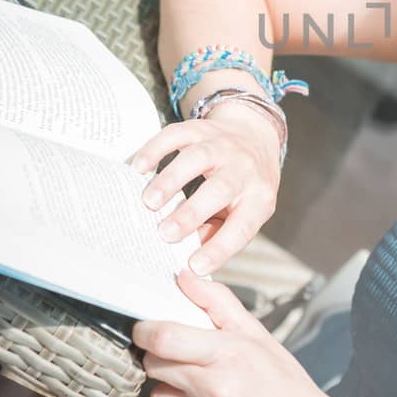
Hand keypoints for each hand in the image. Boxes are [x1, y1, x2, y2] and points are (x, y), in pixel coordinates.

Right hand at [129, 102, 280, 276]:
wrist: (255, 135)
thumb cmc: (246, 185)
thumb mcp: (246, 211)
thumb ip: (220, 233)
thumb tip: (189, 257)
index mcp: (258, 198)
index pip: (242, 227)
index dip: (219, 249)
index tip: (194, 267)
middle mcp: (244, 169)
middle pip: (219, 190)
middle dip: (190, 214)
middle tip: (164, 233)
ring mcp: (222, 146)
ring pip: (197, 159)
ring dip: (170, 181)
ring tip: (149, 202)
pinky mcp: (201, 129)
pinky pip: (177, 135)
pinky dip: (155, 149)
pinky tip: (138, 167)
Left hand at [136, 269, 369, 396]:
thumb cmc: (283, 383)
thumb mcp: (258, 336)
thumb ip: (218, 303)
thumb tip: (183, 277)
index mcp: (229, 354)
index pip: (163, 337)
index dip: (145, 331)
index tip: (146, 332)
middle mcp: (216, 391)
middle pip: (154, 367)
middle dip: (164, 361)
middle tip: (189, 364)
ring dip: (172, 395)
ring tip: (203, 395)